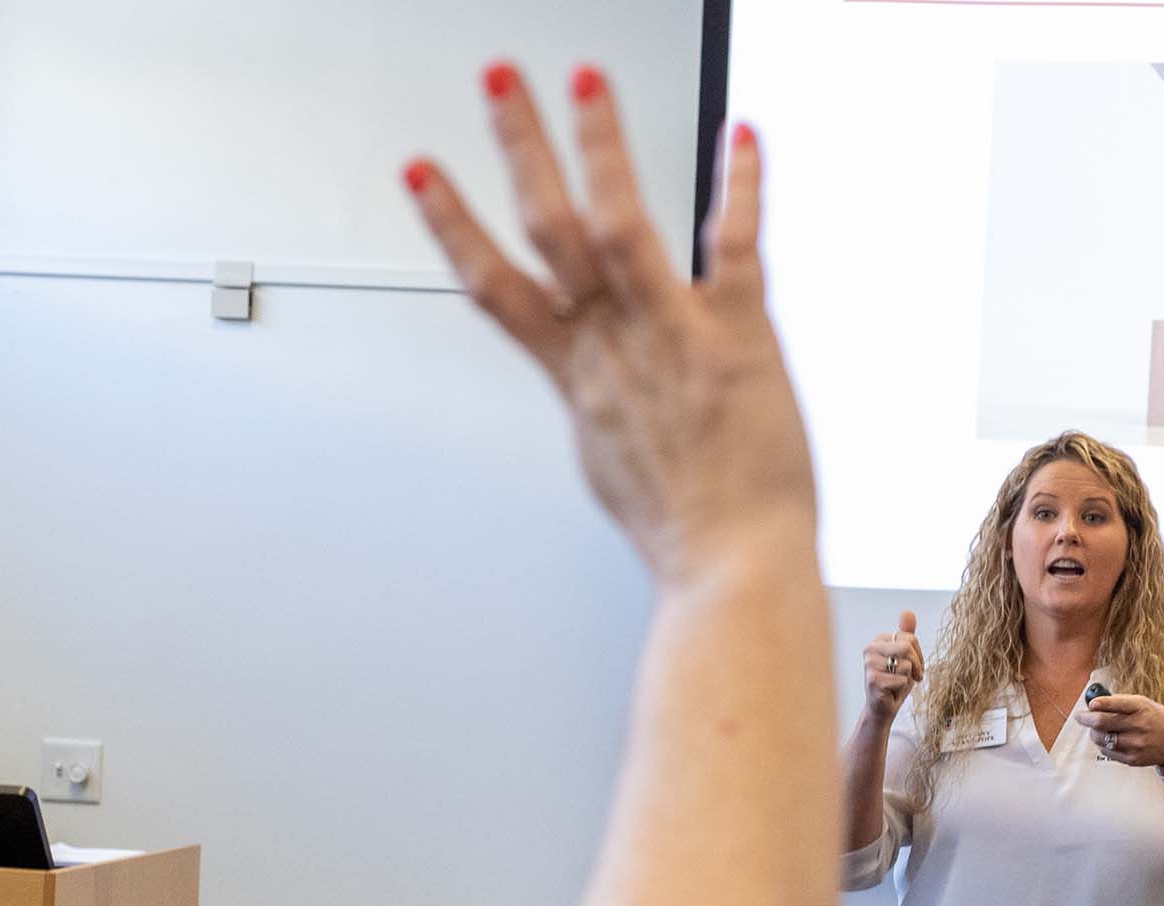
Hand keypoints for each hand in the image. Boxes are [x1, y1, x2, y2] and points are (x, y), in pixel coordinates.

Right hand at [405, 65, 814, 584]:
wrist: (731, 569)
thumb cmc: (682, 529)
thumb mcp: (611, 461)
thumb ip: (599, 401)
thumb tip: (593, 382)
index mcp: (577, 377)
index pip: (495, 286)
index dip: (450, 225)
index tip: (421, 172)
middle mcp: (613, 346)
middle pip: (546, 230)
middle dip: (519, 146)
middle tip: (498, 79)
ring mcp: (671, 337)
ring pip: (619, 224)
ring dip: (600, 144)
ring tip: (584, 78)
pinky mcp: (738, 339)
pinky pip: (735, 247)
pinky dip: (740, 186)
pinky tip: (742, 134)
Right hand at [862, 609, 923, 720]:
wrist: (883, 708)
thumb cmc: (895, 682)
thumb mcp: (905, 656)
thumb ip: (907, 634)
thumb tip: (907, 611)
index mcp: (879, 640)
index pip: (910, 638)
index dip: (918, 655)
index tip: (914, 667)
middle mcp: (871, 649)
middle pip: (907, 647)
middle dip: (916, 665)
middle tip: (912, 676)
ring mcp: (869, 664)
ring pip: (906, 665)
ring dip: (908, 678)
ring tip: (897, 684)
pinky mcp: (873, 680)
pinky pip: (901, 680)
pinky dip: (901, 689)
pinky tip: (891, 692)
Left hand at [1073, 694, 1163, 769]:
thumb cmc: (1156, 720)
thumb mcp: (1144, 704)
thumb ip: (1120, 703)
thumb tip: (1094, 704)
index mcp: (1141, 708)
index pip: (1116, 704)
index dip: (1098, 704)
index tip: (1090, 704)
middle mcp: (1138, 726)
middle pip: (1101, 722)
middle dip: (1086, 718)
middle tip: (1080, 716)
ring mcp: (1135, 744)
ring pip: (1100, 738)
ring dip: (1094, 732)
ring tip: (1097, 729)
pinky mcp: (1132, 759)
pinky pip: (1106, 751)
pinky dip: (1103, 744)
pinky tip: (1108, 739)